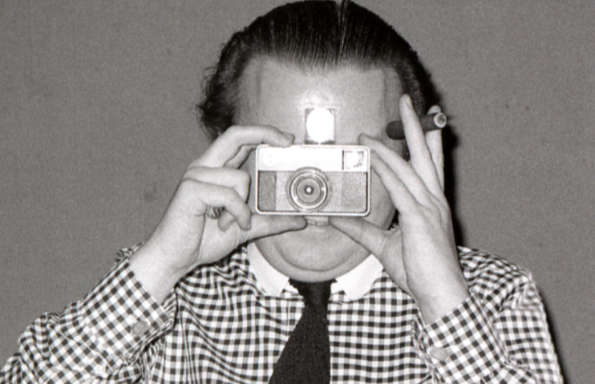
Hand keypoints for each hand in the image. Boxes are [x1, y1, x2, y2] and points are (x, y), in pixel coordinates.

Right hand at [130, 126, 305, 300]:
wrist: (175, 258)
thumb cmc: (202, 240)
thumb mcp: (245, 228)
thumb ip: (269, 222)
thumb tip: (299, 220)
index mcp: (214, 170)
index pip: (238, 140)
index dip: (262, 133)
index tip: (287, 140)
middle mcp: (204, 167)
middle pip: (235, 135)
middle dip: (264, 134)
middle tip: (287, 143)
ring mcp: (195, 176)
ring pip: (240, 177)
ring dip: (244, 206)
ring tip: (231, 223)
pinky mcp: (190, 189)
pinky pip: (229, 196)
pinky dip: (236, 214)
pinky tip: (227, 225)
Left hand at [330, 95, 468, 322]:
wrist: (440, 293)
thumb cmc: (420, 270)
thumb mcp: (384, 245)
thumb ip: (360, 230)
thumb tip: (334, 220)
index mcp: (431, 203)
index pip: (428, 163)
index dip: (425, 139)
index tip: (422, 118)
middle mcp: (433, 199)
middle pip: (424, 154)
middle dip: (415, 125)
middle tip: (406, 101)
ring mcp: (429, 207)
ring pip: (407, 166)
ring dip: (389, 145)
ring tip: (370, 131)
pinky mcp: (420, 218)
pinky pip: (399, 188)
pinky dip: (385, 170)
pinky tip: (371, 158)